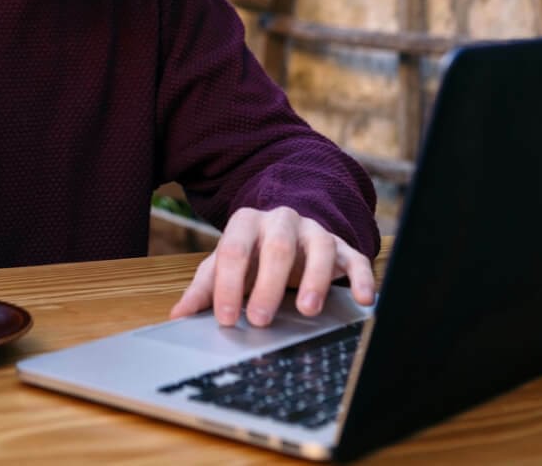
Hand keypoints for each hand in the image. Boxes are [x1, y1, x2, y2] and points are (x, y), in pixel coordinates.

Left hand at [168, 206, 375, 326]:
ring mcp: (314, 231)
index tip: (225, 319)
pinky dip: (362, 277)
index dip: (228, 284)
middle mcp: (281, 221)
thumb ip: (205, 289)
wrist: (289, 232)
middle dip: (268, 284)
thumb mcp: (225, 267)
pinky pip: (356, 257)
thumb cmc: (252, 256)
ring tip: (308, 311)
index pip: (234, 250)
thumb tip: (178, 315)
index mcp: (246, 223)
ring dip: (314, 279)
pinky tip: (364, 299)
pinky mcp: (343, 247)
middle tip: (260, 320)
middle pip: (277, 246)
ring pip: (318, 247)